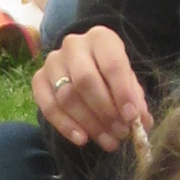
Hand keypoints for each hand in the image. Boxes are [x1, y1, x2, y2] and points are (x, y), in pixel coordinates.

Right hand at [32, 23, 149, 153]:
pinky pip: (48, 106)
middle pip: (85, 80)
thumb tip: (141, 122)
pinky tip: (82, 139)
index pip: (112, 64)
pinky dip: (65, 126)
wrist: (86, 69)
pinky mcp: (38, 79)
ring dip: (89, 123)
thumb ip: (135, 100)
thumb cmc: (111, 76)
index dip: (122, 93)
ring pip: (67, 96)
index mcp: (101, 38)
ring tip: (108, 141)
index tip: (132, 117)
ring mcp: (52, 61)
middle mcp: (74, 45)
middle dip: (105, 111)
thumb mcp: (128, 83)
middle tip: (120, 132)